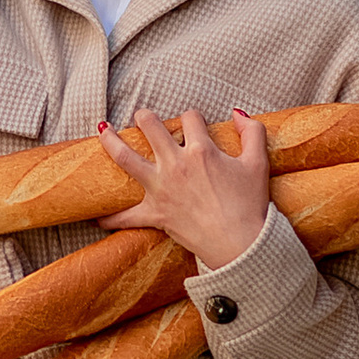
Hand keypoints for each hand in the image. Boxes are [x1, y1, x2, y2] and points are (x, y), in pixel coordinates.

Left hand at [100, 107, 271, 274]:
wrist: (240, 244)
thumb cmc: (250, 205)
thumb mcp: (258, 163)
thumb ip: (253, 132)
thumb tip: (236, 113)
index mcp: (201, 150)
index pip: (191, 118)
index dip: (193, 117)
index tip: (194, 123)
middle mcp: (176, 164)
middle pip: (151, 128)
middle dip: (144, 117)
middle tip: (142, 117)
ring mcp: (161, 189)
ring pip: (125, 158)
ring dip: (111, 142)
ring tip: (102, 130)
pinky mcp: (155, 214)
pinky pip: (125, 217)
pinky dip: (110, 218)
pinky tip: (99, 216)